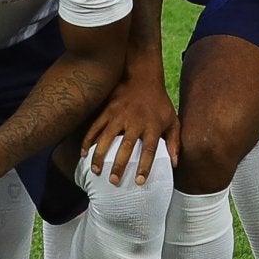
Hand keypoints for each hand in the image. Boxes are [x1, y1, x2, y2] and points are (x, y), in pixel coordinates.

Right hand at [82, 69, 174, 184]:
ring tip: (95, 171)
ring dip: (100, 155)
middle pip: (126, 146)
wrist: (143, 77)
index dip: (145, 166)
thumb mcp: (173, 120)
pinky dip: (88, 140)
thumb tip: (175, 164)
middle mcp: (135, 121)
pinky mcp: (107, 110)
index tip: (139, 182)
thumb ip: (174, 142)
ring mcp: (119, 115)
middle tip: (113, 181)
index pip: (149, 149)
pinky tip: (83, 153)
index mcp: (152, 126)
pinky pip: (95, 127)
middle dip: (119, 165)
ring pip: (107, 137)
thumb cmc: (159, 103)